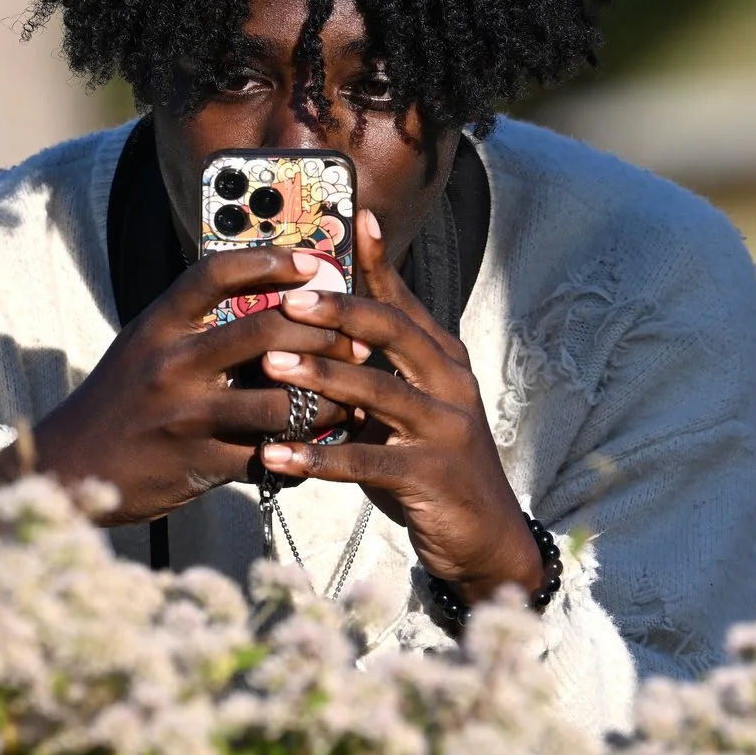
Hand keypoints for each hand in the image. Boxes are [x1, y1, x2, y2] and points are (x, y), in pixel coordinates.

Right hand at [0, 247, 363, 524]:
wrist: (69, 467)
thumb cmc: (121, 400)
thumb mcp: (146, 348)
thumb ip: (196, 326)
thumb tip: (270, 302)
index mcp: (158, 324)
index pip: (216, 272)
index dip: (270, 260)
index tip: (315, 260)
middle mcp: (170, 363)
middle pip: (263, 332)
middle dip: (322, 335)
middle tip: (356, 339)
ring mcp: (185, 415)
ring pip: (278, 402)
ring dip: (326, 401)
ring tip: (352, 398)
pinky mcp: (198, 463)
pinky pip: (267, 455)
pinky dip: (300, 451)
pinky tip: (323, 446)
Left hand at [255, 211, 546, 603]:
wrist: (485, 537)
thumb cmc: (430, 467)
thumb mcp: (405, 411)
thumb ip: (370, 375)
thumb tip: (310, 338)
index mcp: (442, 359)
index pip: (403, 301)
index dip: (377, 261)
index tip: (352, 217)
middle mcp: (450, 384)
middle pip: (393, 332)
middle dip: (339, 311)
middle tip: (287, 299)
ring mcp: (446, 428)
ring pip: (379, 390)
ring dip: (322, 375)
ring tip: (270, 364)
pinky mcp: (432, 475)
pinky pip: (366, 461)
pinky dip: (318, 458)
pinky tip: (276, 455)